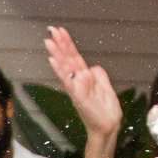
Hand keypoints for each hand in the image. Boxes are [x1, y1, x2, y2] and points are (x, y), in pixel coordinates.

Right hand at [45, 25, 120, 139]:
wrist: (109, 126)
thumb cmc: (106, 110)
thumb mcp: (105, 86)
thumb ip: (98, 75)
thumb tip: (91, 66)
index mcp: (84, 77)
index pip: (74, 56)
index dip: (67, 43)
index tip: (60, 31)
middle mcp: (78, 81)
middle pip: (67, 59)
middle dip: (60, 44)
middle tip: (51, 31)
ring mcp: (77, 88)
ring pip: (65, 68)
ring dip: (56, 54)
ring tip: (49, 42)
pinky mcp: (78, 96)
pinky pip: (68, 81)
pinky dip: (61, 71)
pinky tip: (54, 62)